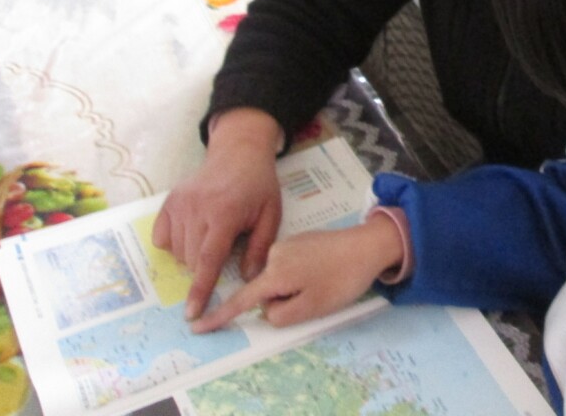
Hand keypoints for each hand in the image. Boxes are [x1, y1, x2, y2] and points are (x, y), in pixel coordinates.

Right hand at [152, 108, 283, 320]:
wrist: (240, 153)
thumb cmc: (259, 186)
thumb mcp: (271, 215)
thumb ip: (259, 248)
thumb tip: (247, 279)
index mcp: (224, 213)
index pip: (208, 260)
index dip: (200, 290)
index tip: (192, 313)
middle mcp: (197, 209)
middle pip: (192, 260)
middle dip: (206, 268)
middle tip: (224, 248)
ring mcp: (180, 203)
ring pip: (177, 252)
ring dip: (192, 256)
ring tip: (213, 236)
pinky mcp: (169, 201)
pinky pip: (162, 237)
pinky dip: (175, 243)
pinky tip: (193, 232)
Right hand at [190, 213, 403, 332]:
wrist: (369, 244)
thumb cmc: (341, 279)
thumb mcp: (310, 307)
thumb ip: (280, 314)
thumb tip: (267, 310)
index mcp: (274, 273)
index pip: (240, 299)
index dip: (220, 315)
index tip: (196, 326)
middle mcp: (274, 255)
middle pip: (264, 290)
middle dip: (282, 300)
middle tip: (316, 294)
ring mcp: (286, 244)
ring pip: (278, 279)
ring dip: (293, 288)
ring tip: (324, 281)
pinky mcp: (299, 240)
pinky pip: (288, 267)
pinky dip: (299, 276)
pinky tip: (323, 270)